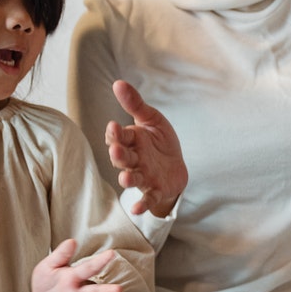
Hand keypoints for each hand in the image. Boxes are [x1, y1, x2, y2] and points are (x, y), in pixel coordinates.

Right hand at [106, 80, 187, 216]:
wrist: (176, 166)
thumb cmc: (159, 142)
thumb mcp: (151, 120)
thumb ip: (135, 104)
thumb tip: (118, 83)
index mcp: (131, 140)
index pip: (118, 137)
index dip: (115, 134)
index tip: (114, 127)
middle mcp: (133, 159)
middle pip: (122, 158)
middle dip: (118, 155)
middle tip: (116, 151)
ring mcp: (143, 176)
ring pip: (131, 178)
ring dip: (127, 179)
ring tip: (125, 178)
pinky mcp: (155, 190)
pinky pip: (148, 197)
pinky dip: (142, 204)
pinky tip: (137, 209)